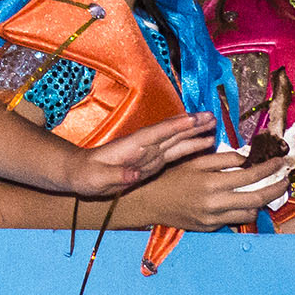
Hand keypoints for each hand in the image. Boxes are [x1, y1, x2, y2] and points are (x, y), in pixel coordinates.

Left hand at [60, 112, 217, 197]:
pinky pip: (176, 152)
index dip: (176, 126)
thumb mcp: (98, 178)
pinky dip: (191, 146)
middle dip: (192, 124)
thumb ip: (117, 175)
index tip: (195, 118)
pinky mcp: (152, 161)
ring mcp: (150, 152)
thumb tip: (135, 174)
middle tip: (214, 116)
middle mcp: (144, 146)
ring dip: (195, 132)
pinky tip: (205, 143)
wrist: (80, 174)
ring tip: (215, 125)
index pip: (157, 133)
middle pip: (172, 132)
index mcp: (132, 145)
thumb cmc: (86, 175)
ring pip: (177, 140)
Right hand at [127, 150, 294, 229]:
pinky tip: (240, 200)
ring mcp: (213, 219)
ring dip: (260, 202)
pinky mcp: (210, 228)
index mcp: (211, 183)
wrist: (148, 203)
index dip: (270, 168)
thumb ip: (222, 159)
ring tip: (262, 191)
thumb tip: (246, 159)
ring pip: (250, 213)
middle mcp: (215, 203)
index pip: (251, 175)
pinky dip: (241, 209)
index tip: (281, 162)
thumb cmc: (170, 178)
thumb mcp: (194, 161)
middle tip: (285, 181)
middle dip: (277, 189)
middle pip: (258, 198)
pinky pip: (234, 220)